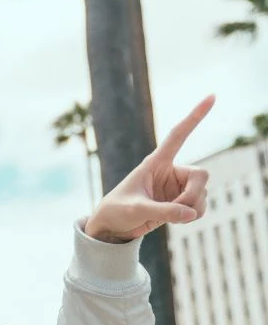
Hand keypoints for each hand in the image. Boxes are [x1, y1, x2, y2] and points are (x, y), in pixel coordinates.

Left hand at [86, 95, 213, 243]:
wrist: (112, 228)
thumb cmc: (116, 211)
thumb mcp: (135, 209)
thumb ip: (163, 211)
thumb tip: (191, 214)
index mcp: (155, 163)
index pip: (178, 135)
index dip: (195, 117)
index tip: (212, 96)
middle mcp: (170, 172)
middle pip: (202, 175)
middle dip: (194, 195)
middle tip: (180, 210)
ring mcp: (177, 187)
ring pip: (203, 193)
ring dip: (192, 208)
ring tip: (169, 217)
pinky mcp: (180, 202)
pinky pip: (200, 207)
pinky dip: (193, 215)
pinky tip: (176, 219)